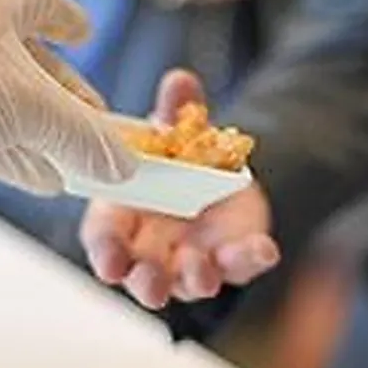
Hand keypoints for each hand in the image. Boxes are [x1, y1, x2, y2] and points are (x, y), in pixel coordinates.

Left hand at [0, 0, 136, 193]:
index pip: (37, 2)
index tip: (84, 33)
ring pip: (9, 107)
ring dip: (45, 135)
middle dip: (66, 96)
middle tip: (97, 122)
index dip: (64, 17)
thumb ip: (86, 138)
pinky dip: (19, 158)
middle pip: (30, 65)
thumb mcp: (39, 109)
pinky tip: (47, 181)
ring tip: (80, 161)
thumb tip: (123, 166)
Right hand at [80, 69, 279, 307]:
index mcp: (123, 218)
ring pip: (189, 281)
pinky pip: (241, 264)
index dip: (105, 253)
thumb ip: (175, 112)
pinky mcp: (231, 259)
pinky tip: (263, 249)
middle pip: (142, 276)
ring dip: (194, 279)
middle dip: (145, 283)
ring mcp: (192, 260)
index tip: (109, 264)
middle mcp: (152, 249)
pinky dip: (251, 258)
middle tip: (151, 286)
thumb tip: (180, 81)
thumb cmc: (175, 160)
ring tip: (201, 273)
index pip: (105, 241)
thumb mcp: (174, 132)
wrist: (219, 173)